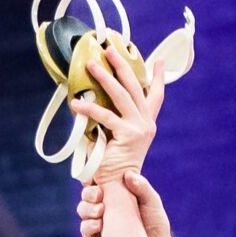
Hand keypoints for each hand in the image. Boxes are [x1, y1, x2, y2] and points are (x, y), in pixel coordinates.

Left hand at [70, 46, 165, 182]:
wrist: (118, 187)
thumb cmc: (113, 163)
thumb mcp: (118, 136)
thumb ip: (115, 118)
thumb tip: (96, 97)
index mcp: (147, 123)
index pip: (156, 95)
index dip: (158, 77)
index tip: (159, 59)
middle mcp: (146, 123)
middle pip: (136, 87)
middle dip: (122, 65)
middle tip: (110, 49)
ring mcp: (138, 128)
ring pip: (122, 95)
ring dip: (105, 77)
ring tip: (91, 65)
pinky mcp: (127, 135)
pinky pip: (105, 116)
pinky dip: (89, 109)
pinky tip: (76, 104)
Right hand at [77, 171, 173, 236]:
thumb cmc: (155, 221)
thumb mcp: (152, 201)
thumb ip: (142, 186)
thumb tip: (127, 174)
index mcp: (114, 194)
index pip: (96, 183)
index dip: (92, 179)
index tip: (95, 179)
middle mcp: (104, 207)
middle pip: (86, 196)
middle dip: (88, 193)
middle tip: (99, 195)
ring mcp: (99, 223)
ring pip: (82, 211)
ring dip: (87, 209)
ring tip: (101, 210)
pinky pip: (85, 232)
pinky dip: (88, 226)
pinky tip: (99, 224)